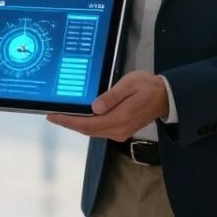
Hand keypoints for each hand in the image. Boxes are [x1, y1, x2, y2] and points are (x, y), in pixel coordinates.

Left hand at [45, 71, 168, 140]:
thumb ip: (112, 96)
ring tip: (62, 116)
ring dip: (77, 125)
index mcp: (119, 118)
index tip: (53, 116)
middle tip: (52, 115)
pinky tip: (80, 117)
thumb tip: (95, 107)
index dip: (69, 121)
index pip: (87, 124)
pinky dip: (87, 125)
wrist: (164, 97)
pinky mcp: (121, 130)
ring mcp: (120, 132)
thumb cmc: (147, 87)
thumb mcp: (129, 85)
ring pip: (92, 131)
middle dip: (69, 123)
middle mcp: (118, 129)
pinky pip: (99, 129)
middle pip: (87, 130)